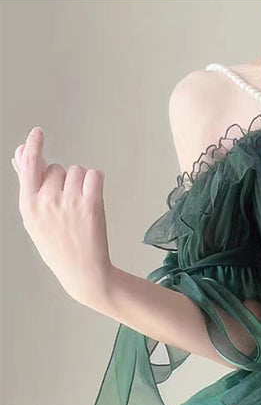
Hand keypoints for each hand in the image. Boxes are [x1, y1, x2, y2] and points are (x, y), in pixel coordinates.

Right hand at [10, 127, 114, 307]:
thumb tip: (20, 152)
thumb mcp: (34, 218)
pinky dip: (96, 181)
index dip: (34, 146)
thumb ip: (27, 184)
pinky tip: (94, 198)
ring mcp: (69, 203)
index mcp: (28, 205)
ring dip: (80, 183)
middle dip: (62, 180)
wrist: (83, 272)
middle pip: (56, 168)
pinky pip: (94, 175)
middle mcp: (46, 201)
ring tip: (79, 208)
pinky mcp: (91, 205)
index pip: (28, 166)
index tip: (38, 132)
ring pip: (76, 170)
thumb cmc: (57, 244)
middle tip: (67, 207)